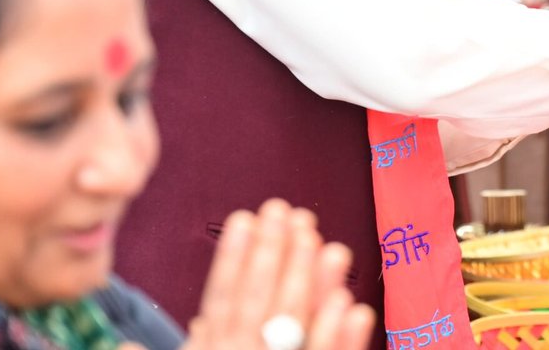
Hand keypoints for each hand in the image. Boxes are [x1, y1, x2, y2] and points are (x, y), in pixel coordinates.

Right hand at [184, 199, 375, 349]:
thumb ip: (202, 346)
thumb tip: (192, 322)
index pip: (220, 301)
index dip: (230, 259)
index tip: (242, 219)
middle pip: (258, 303)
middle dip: (271, 254)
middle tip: (284, 212)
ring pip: (294, 326)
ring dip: (311, 285)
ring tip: (330, 247)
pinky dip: (342, 339)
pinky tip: (356, 308)